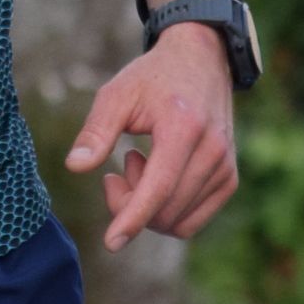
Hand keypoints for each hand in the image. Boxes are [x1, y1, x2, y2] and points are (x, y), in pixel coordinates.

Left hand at [64, 21, 236, 249]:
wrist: (201, 61)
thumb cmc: (154, 77)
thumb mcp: (117, 94)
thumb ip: (96, 131)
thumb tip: (75, 167)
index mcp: (184, 128)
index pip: (158, 188)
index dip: (132, 218)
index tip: (111, 243)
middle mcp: (212, 151)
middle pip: (164, 210)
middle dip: (128, 204)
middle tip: (113, 171)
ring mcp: (225, 167)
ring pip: (178, 221)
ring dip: (147, 206)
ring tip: (137, 164)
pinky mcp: (229, 178)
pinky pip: (192, 220)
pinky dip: (167, 211)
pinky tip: (156, 175)